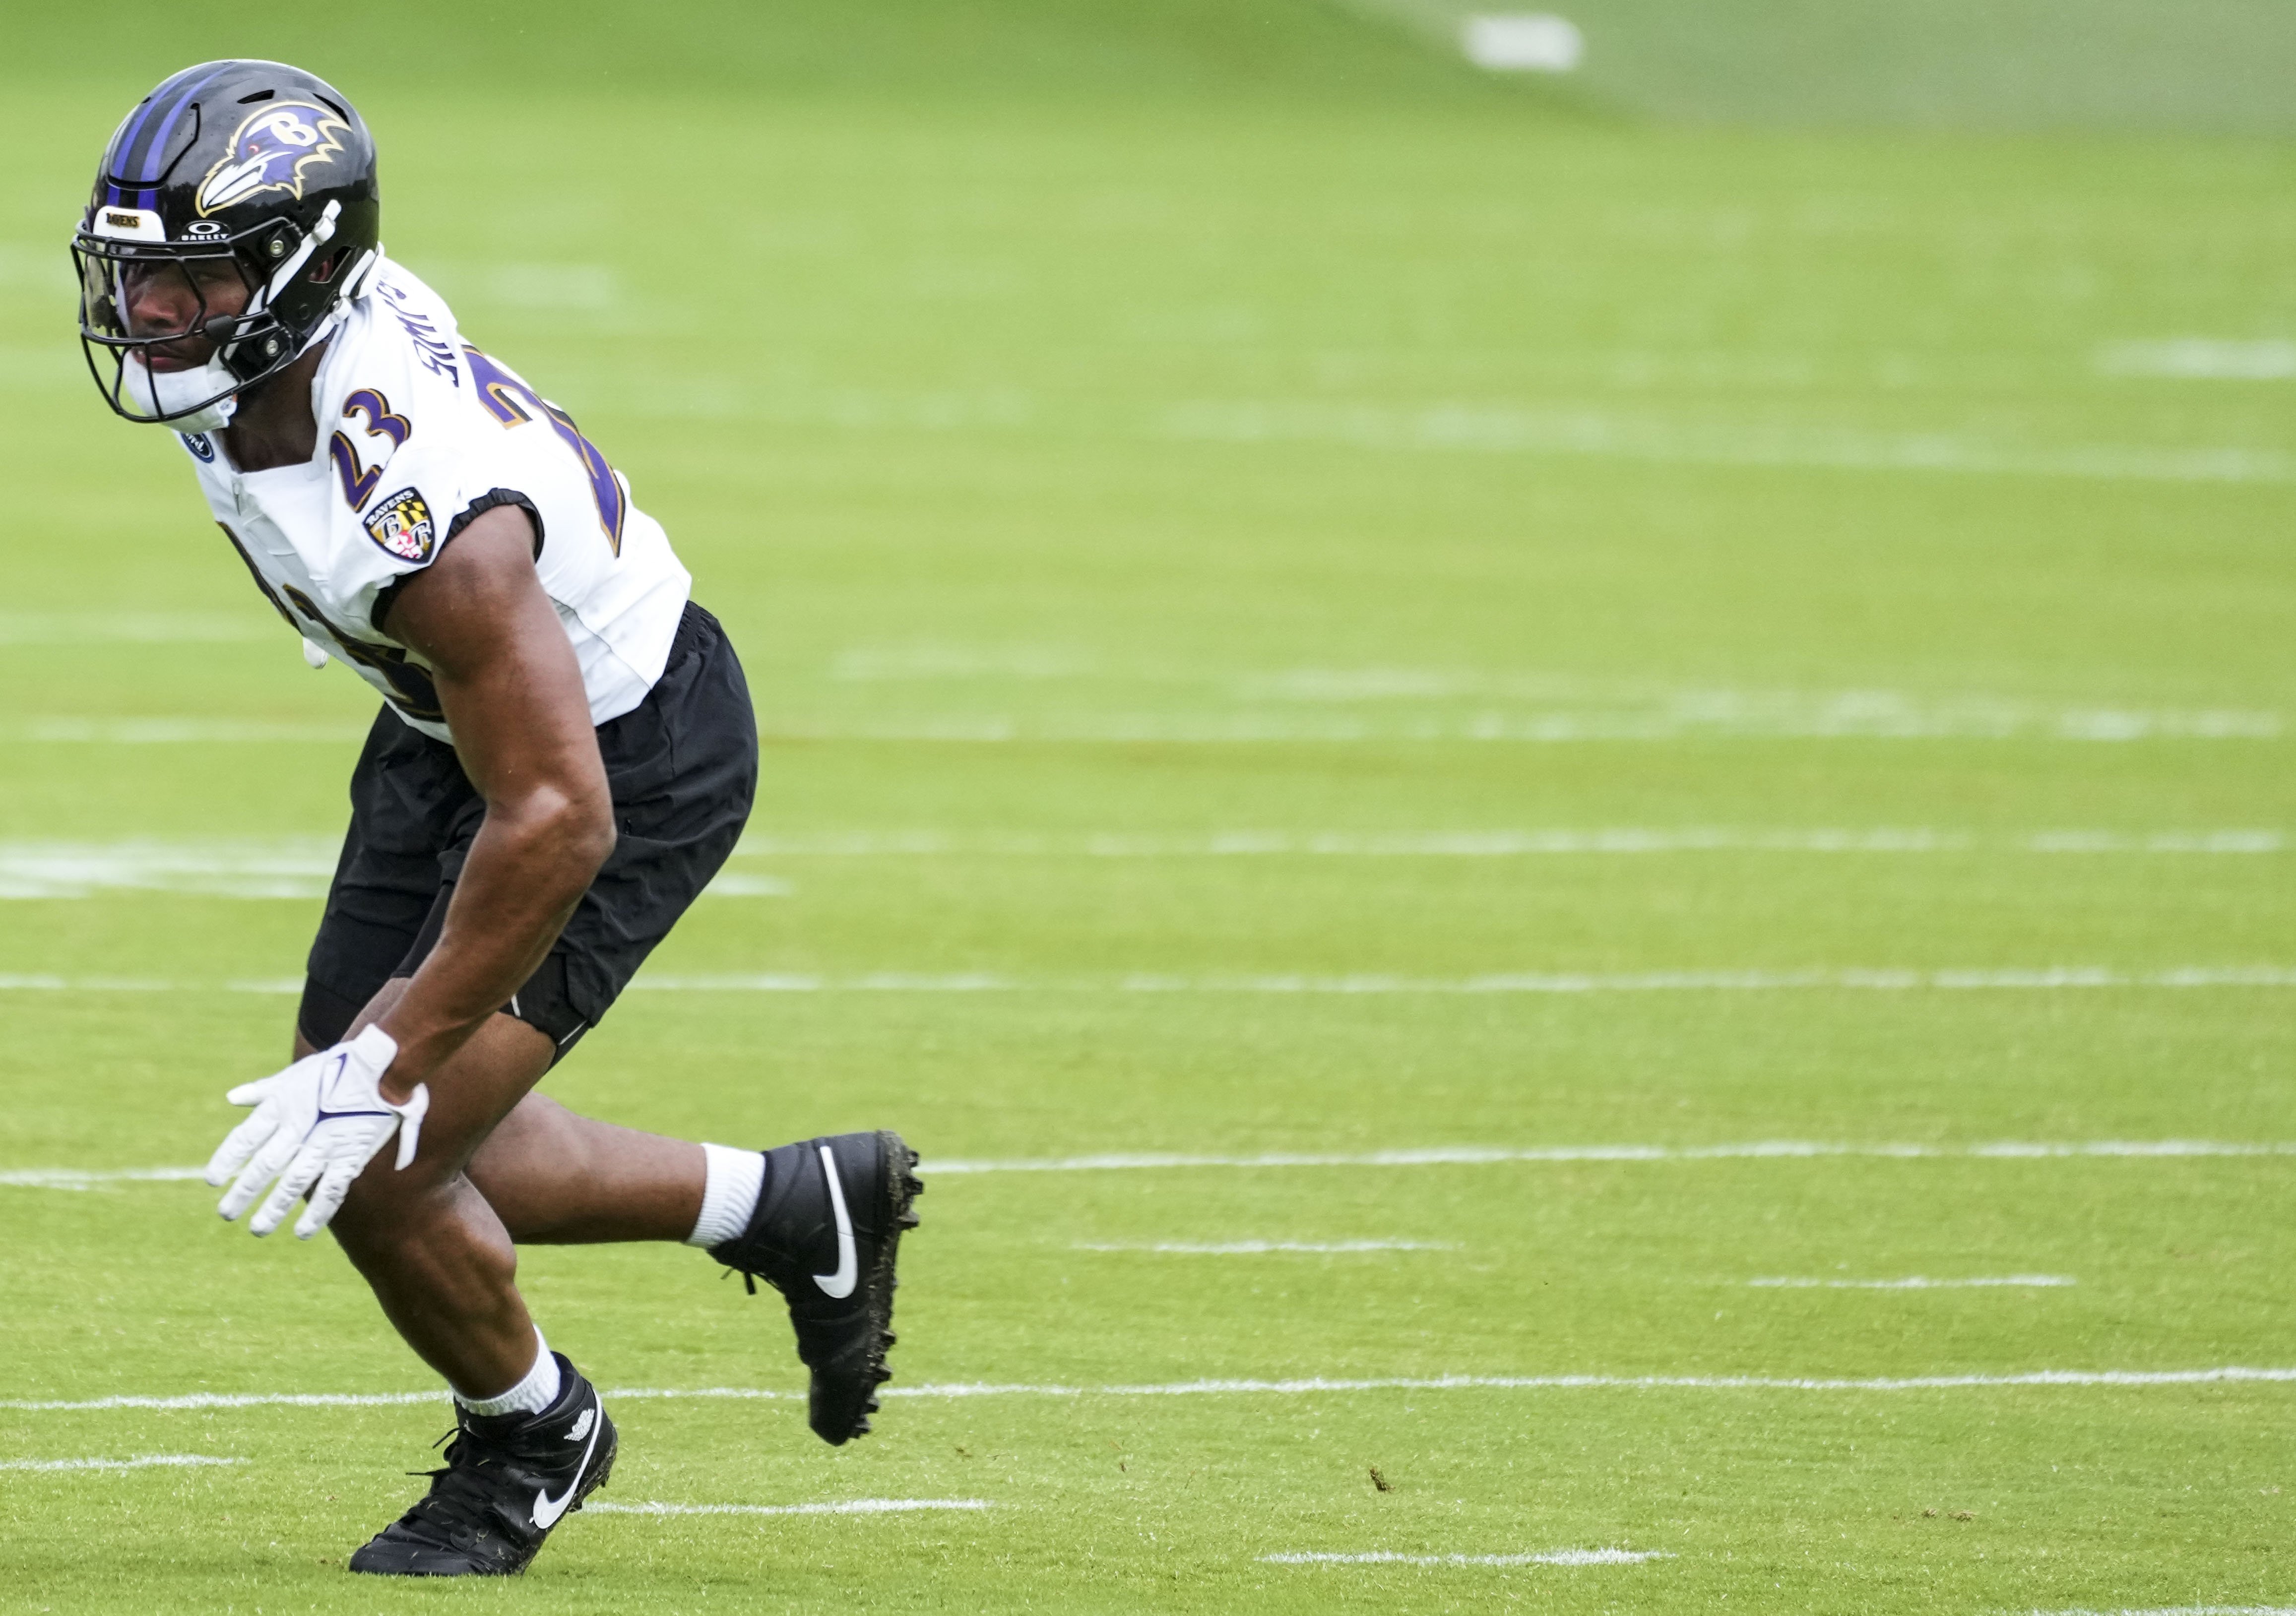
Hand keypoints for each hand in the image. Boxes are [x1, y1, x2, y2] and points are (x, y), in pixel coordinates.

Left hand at [203, 1024, 429, 1239]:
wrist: (386, 1063)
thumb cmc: (341, 1065)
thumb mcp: (297, 1073)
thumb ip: (264, 1090)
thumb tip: (232, 1099)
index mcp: (283, 1105)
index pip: (245, 1137)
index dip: (227, 1160)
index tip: (212, 1181)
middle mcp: (299, 1127)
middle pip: (265, 1165)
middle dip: (244, 1192)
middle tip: (226, 1214)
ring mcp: (325, 1144)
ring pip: (293, 1184)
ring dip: (273, 1209)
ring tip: (257, 1230)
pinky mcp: (351, 1155)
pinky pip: (331, 1190)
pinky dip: (317, 1213)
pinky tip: (302, 1232)